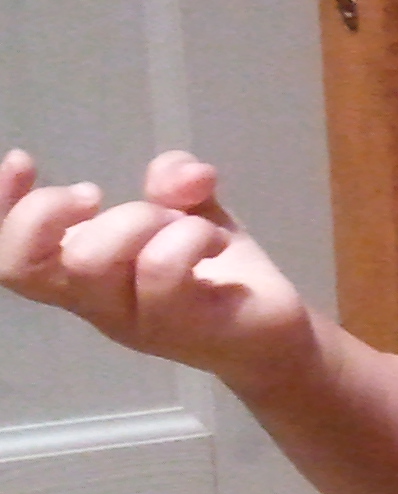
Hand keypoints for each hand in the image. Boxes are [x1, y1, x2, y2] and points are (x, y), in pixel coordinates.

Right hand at [0, 148, 311, 381]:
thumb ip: (174, 184)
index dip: (0, 209)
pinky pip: (161, 270)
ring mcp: (137, 319)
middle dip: (57, 209)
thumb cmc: (214, 273)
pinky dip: (191, 236)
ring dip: (140, 218)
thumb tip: (182, 173)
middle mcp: (97, 304)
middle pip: (27, 264)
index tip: (23, 160)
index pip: (8, 258)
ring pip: (93, 260)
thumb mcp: (190, 214)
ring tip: (180, 221)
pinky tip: (216, 243)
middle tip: (100, 196)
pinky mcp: (185, 324)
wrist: (274, 332)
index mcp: (82, 279)